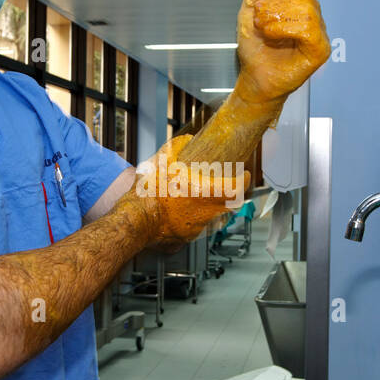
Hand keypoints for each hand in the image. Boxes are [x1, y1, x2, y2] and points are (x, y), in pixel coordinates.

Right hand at [127, 135, 250, 249]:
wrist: (135, 221)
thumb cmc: (149, 195)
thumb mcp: (162, 162)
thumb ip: (177, 148)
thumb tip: (186, 140)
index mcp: (205, 193)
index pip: (237, 189)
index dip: (244, 181)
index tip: (244, 175)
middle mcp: (206, 213)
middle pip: (228, 205)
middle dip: (227, 196)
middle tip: (222, 187)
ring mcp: (197, 228)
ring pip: (211, 218)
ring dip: (208, 209)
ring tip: (195, 200)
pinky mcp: (185, 239)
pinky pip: (195, 229)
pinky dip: (191, 221)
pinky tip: (179, 214)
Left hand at [235, 0, 331, 105]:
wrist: (254, 77)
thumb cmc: (255, 49)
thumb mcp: (250, 11)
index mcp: (302, 6)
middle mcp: (314, 18)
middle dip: (277, 0)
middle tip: (259, 16)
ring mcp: (319, 34)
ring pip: (308, 9)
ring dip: (278, 14)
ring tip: (263, 27)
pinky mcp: (320, 51)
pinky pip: (310, 29)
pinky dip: (286, 28)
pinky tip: (272, 35)